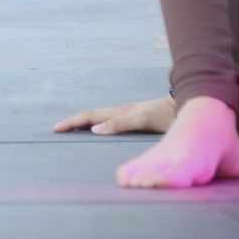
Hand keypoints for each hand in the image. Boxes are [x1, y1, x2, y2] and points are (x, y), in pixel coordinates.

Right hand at [52, 94, 173, 134]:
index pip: (88, 116)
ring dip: (84, 124)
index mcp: (117, 112)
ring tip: (74, 131)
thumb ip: (119, 124)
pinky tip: (101, 132)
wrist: (182, 106)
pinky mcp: (135, 119)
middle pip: (90, 116)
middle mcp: (119, 112)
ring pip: (99, 118)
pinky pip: (109, 122)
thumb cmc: (163, 115)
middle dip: (73, 122)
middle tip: (59, 130)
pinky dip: (98, 126)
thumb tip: (94, 130)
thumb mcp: (141, 120)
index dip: (72, 122)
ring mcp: (126, 114)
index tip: (56, 129)